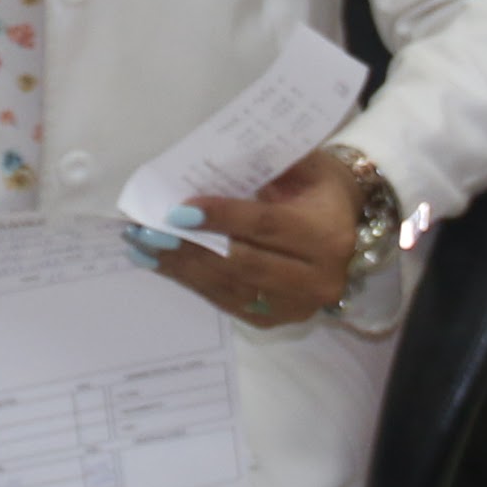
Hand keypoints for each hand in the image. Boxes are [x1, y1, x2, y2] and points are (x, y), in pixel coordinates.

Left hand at [129, 149, 358, 329]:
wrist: (344, 222)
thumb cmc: (316, 185)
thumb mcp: (302, 165)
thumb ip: (262, 167)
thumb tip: (202, 168)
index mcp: (327, 236)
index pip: (266, 226)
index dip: (222, 218)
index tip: (178, 210)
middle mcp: (318, 279)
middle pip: (243, 264)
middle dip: (190, 248)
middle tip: (147, 232)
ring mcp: (296, 306)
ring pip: (229, 287)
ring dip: (180, 268)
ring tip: (142, 247)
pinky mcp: (274, 320)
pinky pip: (225, 301)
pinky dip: (191, 282)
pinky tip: (161, 265)